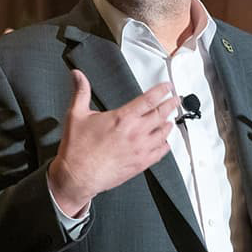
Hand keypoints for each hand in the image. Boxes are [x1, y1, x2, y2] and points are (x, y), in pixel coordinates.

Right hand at [48, 70, 177, 215]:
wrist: (77, 176)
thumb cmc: (77, 149)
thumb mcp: (76, 114)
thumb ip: (81, 92)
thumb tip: (77, 75)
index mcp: (123, 118)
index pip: (150, 100)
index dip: (162, 91)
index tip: (168, 87)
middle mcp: (135, 133)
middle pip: (161, 115)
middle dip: (171, 105)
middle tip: (175, 100)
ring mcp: (140, 149)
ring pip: (163, 134)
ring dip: (169, 124)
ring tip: (171, 120)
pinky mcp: (140, 164)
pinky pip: (160, 153)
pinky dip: (165, 145)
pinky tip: (165, 143)